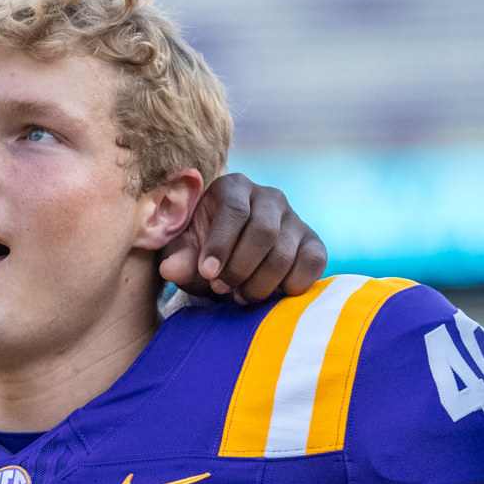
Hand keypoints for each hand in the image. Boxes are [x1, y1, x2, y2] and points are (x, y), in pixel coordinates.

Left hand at [159, 173, 325, 301]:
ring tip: (240, 295)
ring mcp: (295, 219)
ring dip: (260, 283)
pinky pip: (312, 263)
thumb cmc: (203, 251)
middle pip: (263, 232)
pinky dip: (290, 285)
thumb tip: (170, 270)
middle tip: (222, 288)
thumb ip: (178, 258)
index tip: (207, 273)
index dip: (221, 245)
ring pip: (285, 253)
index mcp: (234, 187)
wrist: (231, 262)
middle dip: (240, 268)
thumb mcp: (184, 253)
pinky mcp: (313, 243)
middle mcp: (269, 197)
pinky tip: (269, 294)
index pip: (234, 211)